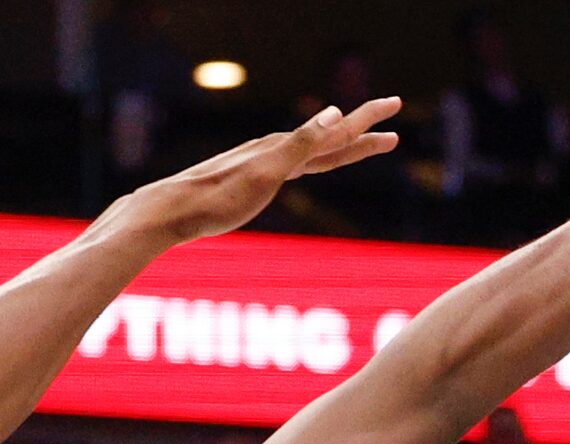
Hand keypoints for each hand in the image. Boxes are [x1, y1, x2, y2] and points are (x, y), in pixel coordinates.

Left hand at [138, 100, 404, 243]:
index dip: (368, 119)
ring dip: (343, 143)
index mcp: (286, 149)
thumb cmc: (218, 199)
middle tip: (394, 118)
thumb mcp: (265, 173)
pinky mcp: (252, 177)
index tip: (396, 105)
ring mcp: (264, 162)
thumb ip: (301, 144)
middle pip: (331, 137)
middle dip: (364, 128)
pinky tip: (309, 160)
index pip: (337, 131)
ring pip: (315, 149)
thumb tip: (334, 112)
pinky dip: (314, 157)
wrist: (174, 210)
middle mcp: (277, 150)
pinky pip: (296, 162)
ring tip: (363, 138)